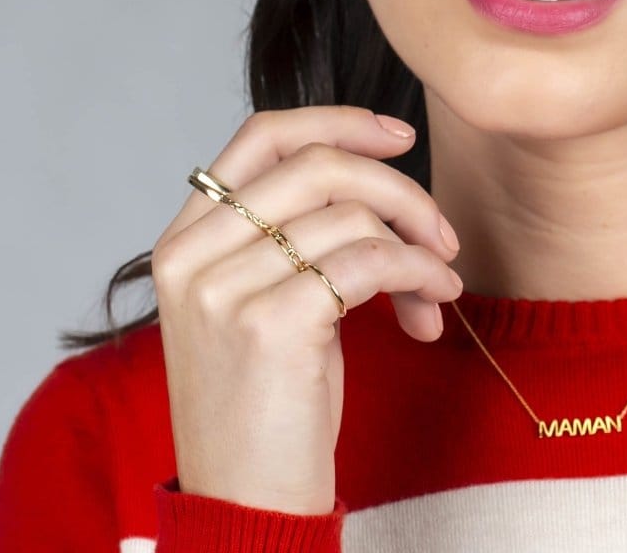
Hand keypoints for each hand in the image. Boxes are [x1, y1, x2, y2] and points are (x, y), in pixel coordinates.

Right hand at [150, 105, 461, 514]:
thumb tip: (379, 169)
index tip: (398, 135)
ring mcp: (225, 289)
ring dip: (418, 245)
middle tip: (441, 232)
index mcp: (185, 239)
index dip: (338, 121)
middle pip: (320, 165)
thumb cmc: (269, 403)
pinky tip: (434, 304)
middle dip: (401, 190)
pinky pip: (373, 262)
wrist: (246, 506)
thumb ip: (293, 232)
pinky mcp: (271, 323)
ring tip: (437, 285)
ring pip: (354, 215)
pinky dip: (420, 275)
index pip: (262, 135)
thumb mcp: (262, 300)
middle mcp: (193, 255)